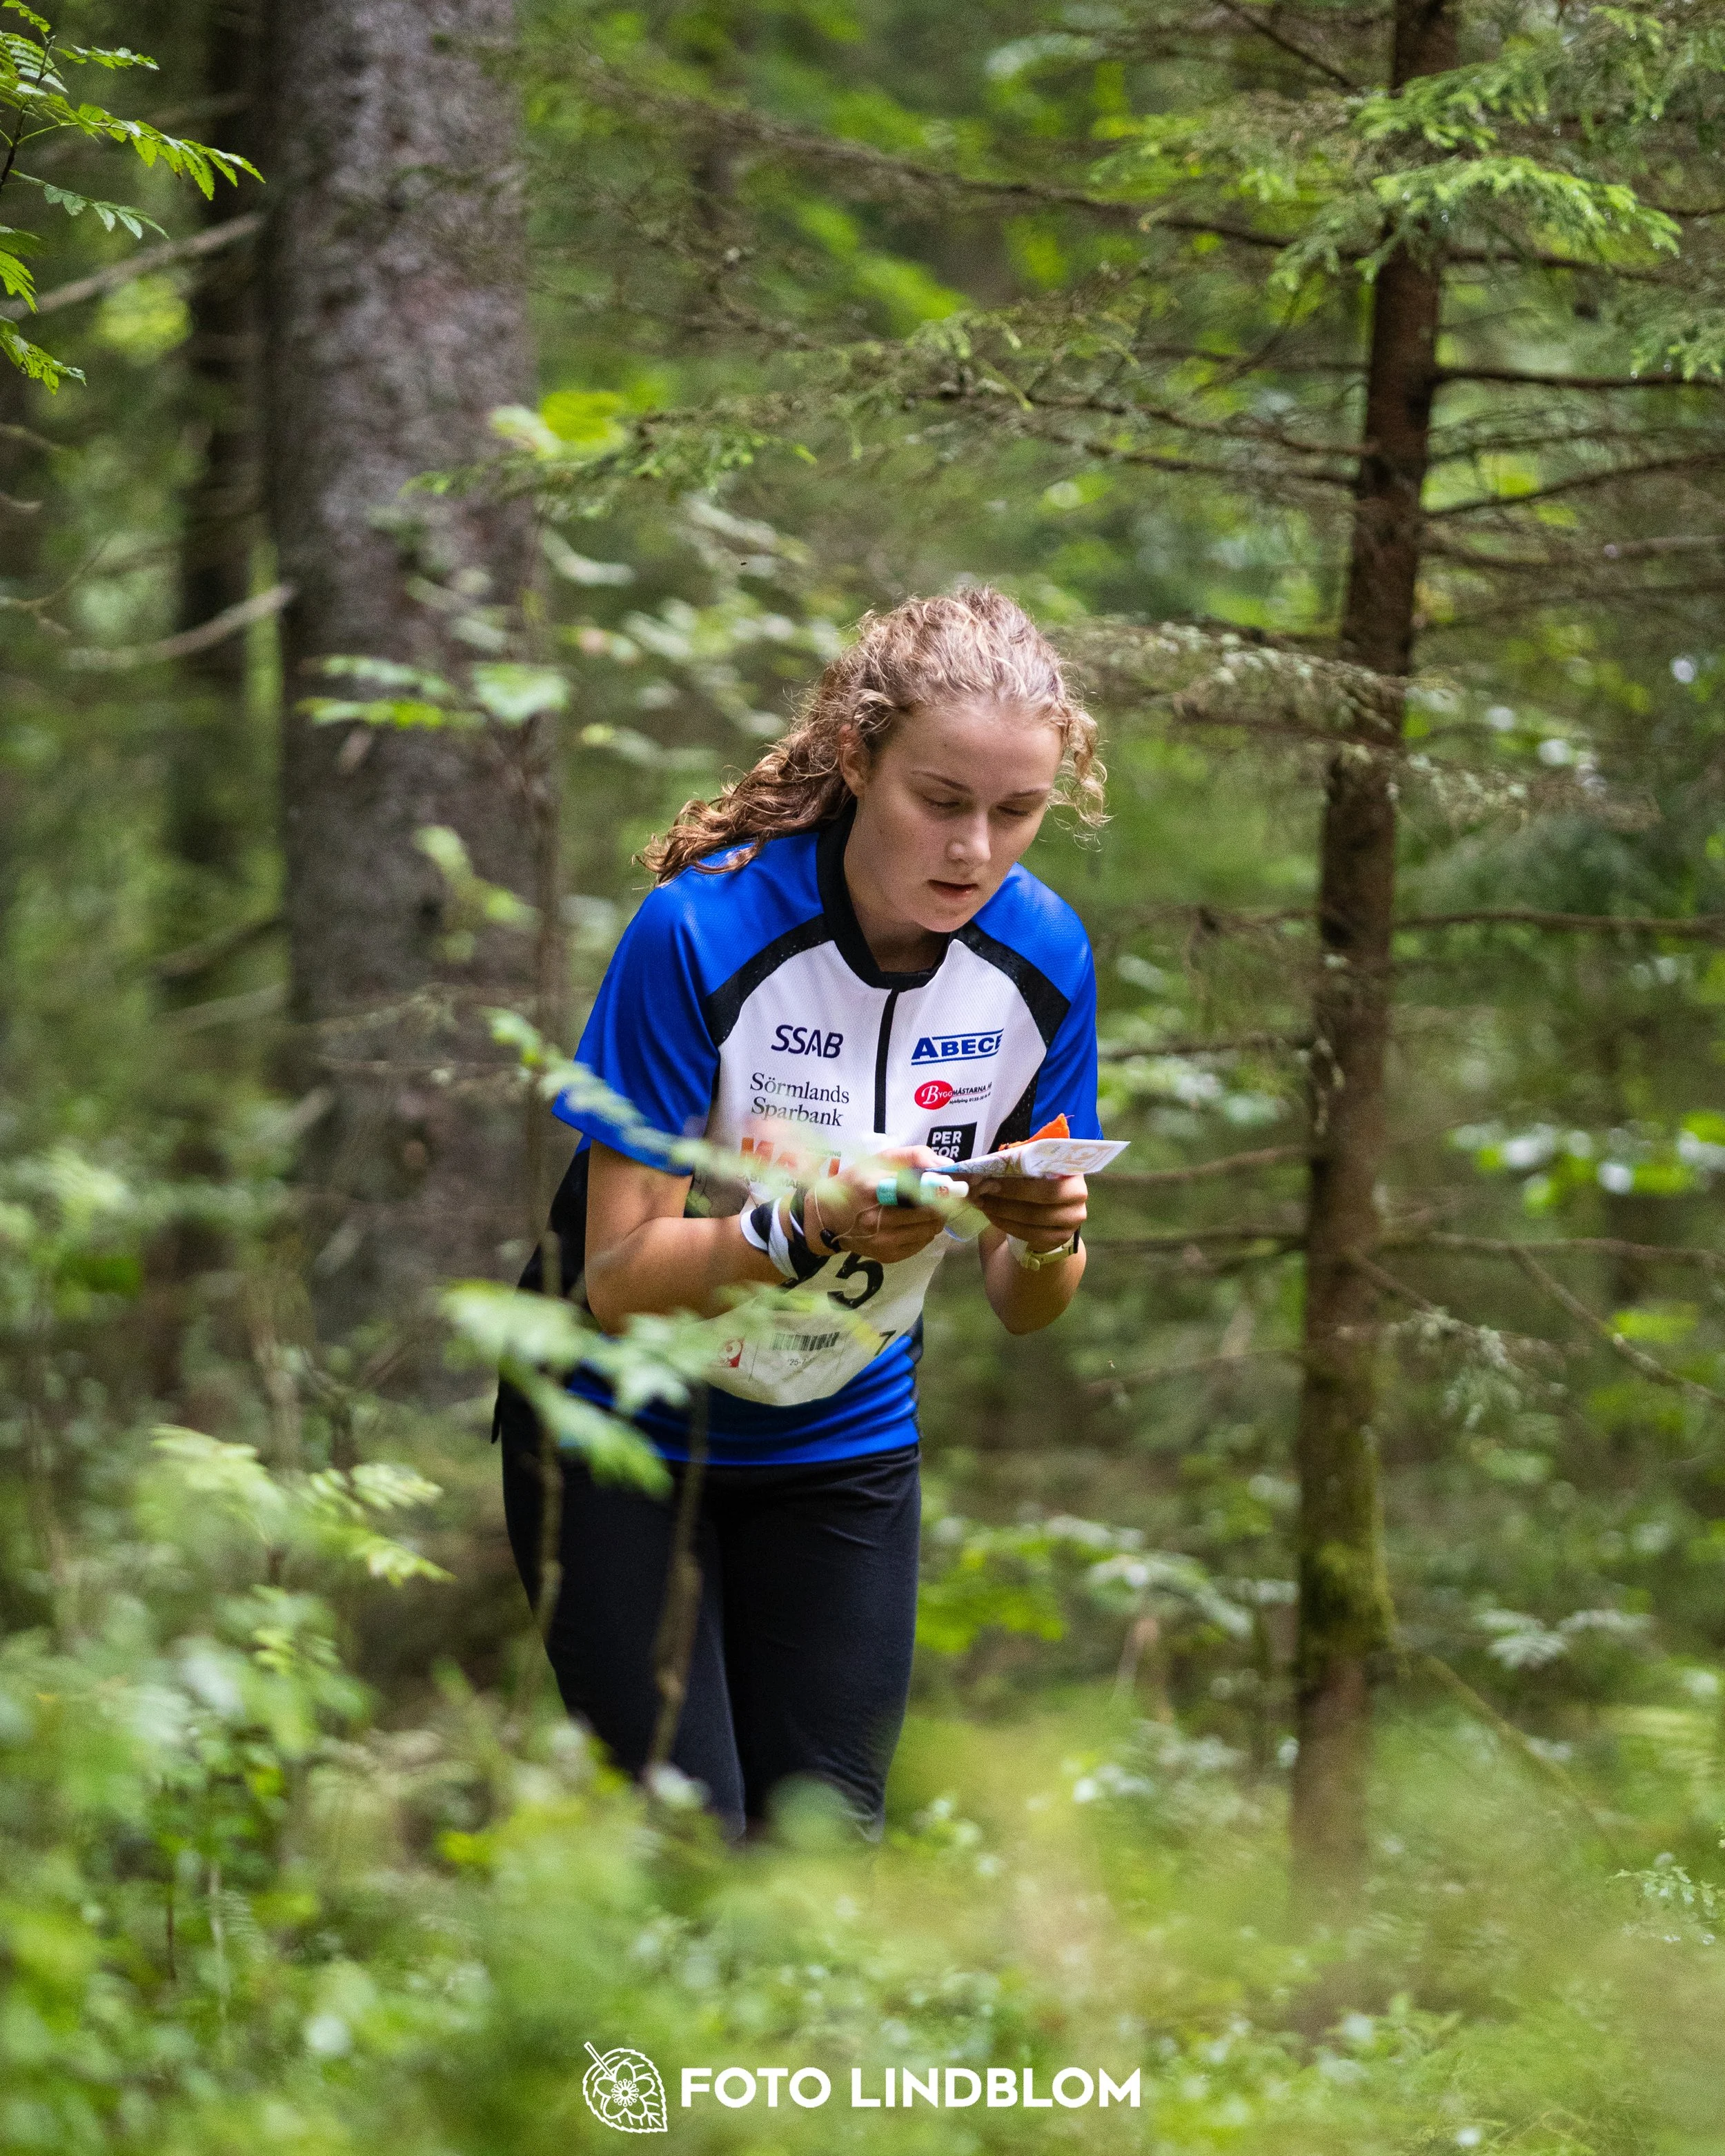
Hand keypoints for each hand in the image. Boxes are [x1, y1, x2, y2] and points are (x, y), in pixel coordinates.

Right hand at [805, 1146, 950, 1263]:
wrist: (827, 1217)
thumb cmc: (856, 1182)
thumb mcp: (880, 1159)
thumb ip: (914, 1156)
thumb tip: (946, 1165)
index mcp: (873, 1188)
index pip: (917, 1189)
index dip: (938, 1187)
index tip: (950, 1184)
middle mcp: (876, 1218)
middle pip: (929, 1213)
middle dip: (942, 1204)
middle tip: (945, 1197)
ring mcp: (882, 1241)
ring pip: (930, 1230)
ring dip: (936, 1219)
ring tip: (930, 1209)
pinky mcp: (887, 1256)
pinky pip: (921, 1244)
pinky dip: (925, 1232)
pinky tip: (915, 1223)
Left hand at [968, 1172, 1087, 1252]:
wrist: (1050, 1212)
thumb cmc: (1038, 1181)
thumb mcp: (1031, 1166)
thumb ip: (1016, 1161)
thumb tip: (985, 1165)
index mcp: (1072, 1169)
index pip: (1049, 1170)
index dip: (1022, 1173)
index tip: (992, 1176)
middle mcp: (1079, 1194)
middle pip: (1044, 1195)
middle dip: (1009, 1193)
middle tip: (983, 1191)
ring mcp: (1072, 1219)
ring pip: (1034, 1217)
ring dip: (1003, 1210)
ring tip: (983, 1203)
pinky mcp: (1060, 1237)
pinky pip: (1030, 1233)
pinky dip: (1007, 1224)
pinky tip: (992, 1216)